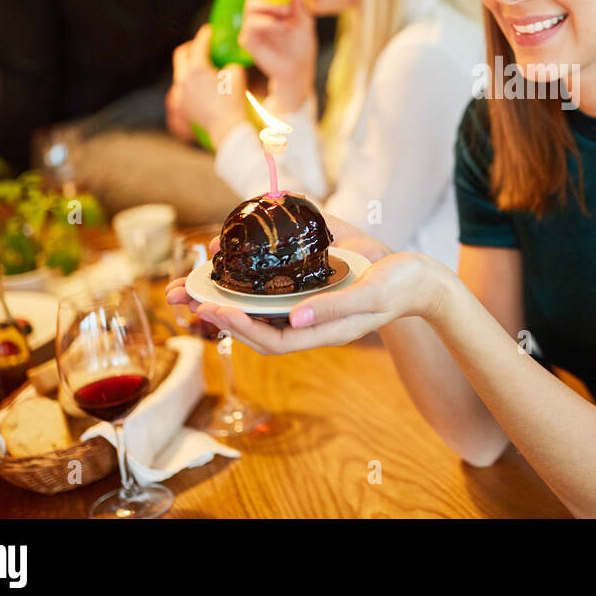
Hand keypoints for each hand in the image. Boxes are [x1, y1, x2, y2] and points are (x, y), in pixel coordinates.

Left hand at [166, 251, 443, 355]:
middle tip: (176, 295)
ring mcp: (306, 299)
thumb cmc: (399, 288)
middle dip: (215, 310)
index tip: (210, 308)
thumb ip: (334, 308)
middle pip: (253, 323)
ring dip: (223, 291)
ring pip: (256, 303)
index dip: (238, 326)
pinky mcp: (310, 279)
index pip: (270, 338)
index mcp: (320, 329)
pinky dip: (247, 273)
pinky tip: (229, 256)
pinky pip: (271, 283)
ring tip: (189, 280)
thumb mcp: (371, 296)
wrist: (418, 277)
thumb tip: (293, 319)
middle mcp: (306, 318)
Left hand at [169, 23, 247, 146]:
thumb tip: (227, 62)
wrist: (226, 128)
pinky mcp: (180, 104)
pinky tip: (199, 86)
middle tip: (201, 45)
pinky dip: (189, 83)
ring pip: (180, 72)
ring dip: (189, 66)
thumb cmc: (234, 101)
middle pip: (181, 54)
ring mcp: (179, 92)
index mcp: (197, 68)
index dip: (205, 35)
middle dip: (191, 47)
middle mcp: (183, 78)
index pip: (199, 44)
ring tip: (201, 68)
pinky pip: (181, 88)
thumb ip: (230, 64)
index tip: (209, 30)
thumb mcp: (238, 75)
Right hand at [239, 0, 316, 113]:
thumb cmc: (301, 44)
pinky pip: (250, 25)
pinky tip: (283, 27)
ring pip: (251, 5)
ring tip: (287, 18)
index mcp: (272, 6)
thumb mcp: (305, 22)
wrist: (298, 68)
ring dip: (270, 7)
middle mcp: (260, 14)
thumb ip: (300, 5)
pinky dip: (267, 23)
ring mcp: (252, 26)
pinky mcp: (248, 40)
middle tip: (289, 3)